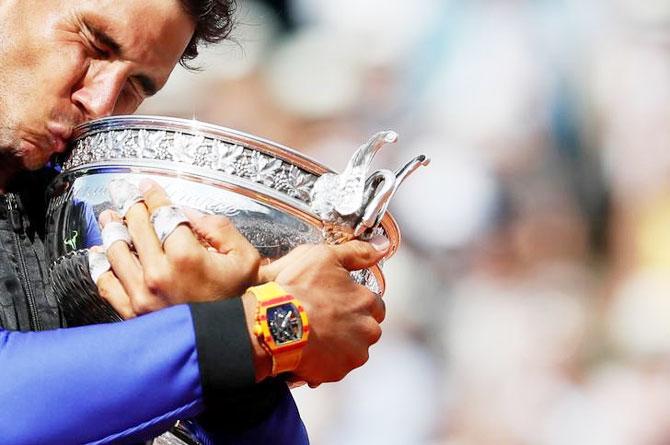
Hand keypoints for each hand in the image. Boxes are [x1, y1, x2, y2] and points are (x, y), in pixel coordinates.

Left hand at [96, 179, 260, 316]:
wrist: (232, 338)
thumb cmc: (239, 298)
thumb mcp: (243, 257)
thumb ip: (218, 228)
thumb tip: (188, 214)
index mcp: (186, 256)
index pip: (162, 214)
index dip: (153, 195)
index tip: (147, 186)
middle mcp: (158, 274)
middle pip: (135, 227)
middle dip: (130, 206)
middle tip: (126, 195)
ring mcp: (142, 294)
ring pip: (116, 251)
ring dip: (112, 229)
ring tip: (109, 217)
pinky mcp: (133, 312)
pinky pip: (106, 284)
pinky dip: (100, 265)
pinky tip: (99, 253)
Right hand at [252, 235, 388, 385]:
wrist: (275, 325)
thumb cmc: (298, 289)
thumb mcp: (325, 257)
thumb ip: (357, 252)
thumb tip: (381, 246)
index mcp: (367, 303)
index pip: (375, 305)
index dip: (355, 302)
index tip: (337, 302)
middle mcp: (368, 331)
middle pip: (365, 329)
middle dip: (349, 326)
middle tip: (323, 319)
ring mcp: (354, 354)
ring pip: (351, 350)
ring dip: (338, 345)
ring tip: (313, 335)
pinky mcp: (337, 372)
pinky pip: (334, 367)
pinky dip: (324, 362)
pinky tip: (307, 350)